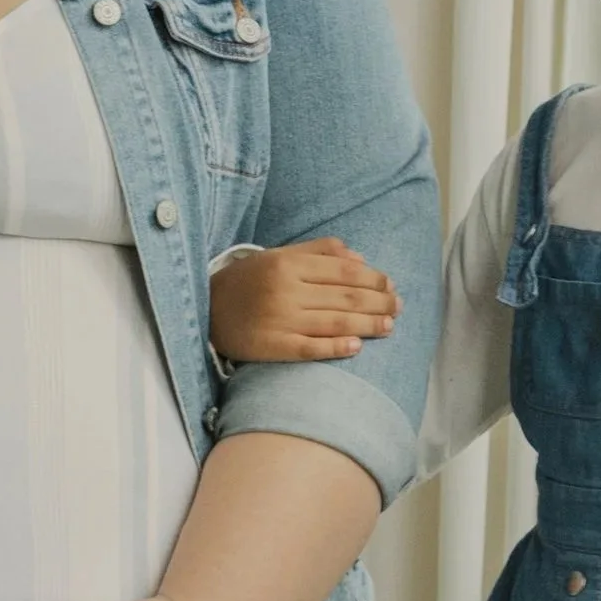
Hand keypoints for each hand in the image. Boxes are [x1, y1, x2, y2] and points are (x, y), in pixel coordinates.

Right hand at [210, 237, 399, 364]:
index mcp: (288, 264)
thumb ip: (319, 251)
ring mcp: (279, 319)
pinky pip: (310, 348)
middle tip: (398, 308)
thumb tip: (360, 258)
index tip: (391, 286)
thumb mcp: (279, 255)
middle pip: (345, 297)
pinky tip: (357, 347)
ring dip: (368, 325)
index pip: (344, 271)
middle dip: (378, 302)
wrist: (203, 310)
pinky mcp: (272, 346)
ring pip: (335, 322)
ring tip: (389, 327)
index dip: (374, 279)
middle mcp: (286, 290)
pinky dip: (336, 348)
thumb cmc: (248, 281)